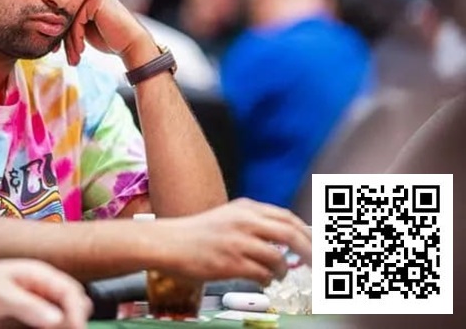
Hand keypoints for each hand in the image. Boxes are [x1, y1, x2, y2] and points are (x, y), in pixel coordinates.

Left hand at [0, 259, 91, 327]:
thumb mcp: (0, 295)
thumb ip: (28, 305)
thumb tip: (57, 318)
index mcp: (41, 275)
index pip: (70, 292)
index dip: (77, 311)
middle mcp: (46, 289)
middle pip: (74, 305)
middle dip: (74, 321)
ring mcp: (42, 304)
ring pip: (66, 319)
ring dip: (64, 327)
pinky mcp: (35, 319)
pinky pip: (52, 328)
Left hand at [63, 0, 151, 66]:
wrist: (130, 43)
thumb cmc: (108, 38)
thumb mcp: (83, 29)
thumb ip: (69, 23)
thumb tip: (45, 28)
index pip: (62, 13)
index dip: (58, 33)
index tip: (56, 50)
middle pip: (64, 15)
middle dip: (62, 38)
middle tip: (60, 55)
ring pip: (69, 19)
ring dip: (70, 42)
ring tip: (73, 58)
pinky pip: (77, 20)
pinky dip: (77, 38)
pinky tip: (81, 50)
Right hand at [156, 198, 311, 285]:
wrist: (169, 243)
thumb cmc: (196, 234)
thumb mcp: (228, 217)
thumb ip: (254, 222)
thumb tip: (284, 236)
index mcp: (246, 208)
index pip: (288, 218)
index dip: (308, 233)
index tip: (318, 245)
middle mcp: (245, 221)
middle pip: (291, 234)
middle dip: (310, 251)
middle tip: (317, 264)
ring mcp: (238, 242)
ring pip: (278, 257)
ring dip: (283, 270)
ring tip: (278, 274)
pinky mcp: (231, 262)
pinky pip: (262, 273)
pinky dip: (267, 279)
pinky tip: (262, 280)